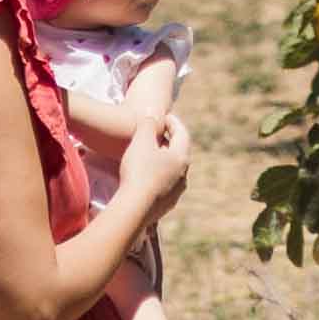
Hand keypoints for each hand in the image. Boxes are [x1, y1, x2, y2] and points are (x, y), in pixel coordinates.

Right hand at [125, 59, 193, 224]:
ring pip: (173, 171)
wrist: (135, 208)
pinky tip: (147, 178)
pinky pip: (164, 186)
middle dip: (168, 141)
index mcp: (181, 157)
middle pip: (179, 153)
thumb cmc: (139, 171)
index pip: (182, 133)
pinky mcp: (166, 205)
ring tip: (151, 156)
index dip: (173, 122)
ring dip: (163, 161)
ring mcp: (176, 192)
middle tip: (157, 134)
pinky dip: (157, 177)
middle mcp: (183, 175)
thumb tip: (153, 111)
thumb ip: (148, 124)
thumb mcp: (141, 141)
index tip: (163, 116)